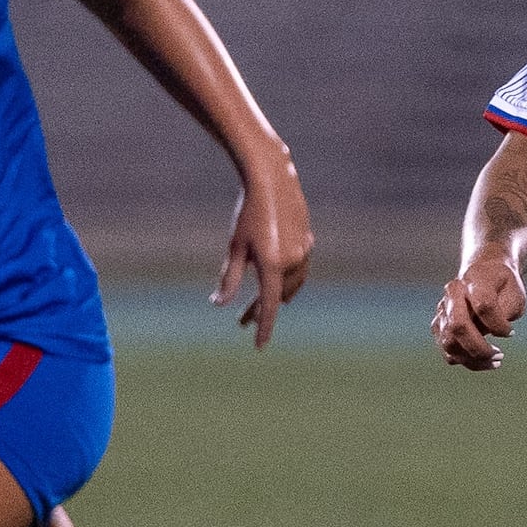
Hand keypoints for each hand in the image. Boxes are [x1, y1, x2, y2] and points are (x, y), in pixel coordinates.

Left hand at [214, 157, 310, 346]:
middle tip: (243, 321)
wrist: (272, 180)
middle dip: (262, 310)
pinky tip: (283, 275)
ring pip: (293, 283)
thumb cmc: (248, 213)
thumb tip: (218, 303)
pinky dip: (289, 277)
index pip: (269, 307)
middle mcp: (293, 262)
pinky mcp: (307, 239)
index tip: (259, 346)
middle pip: (279, 297)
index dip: (263, 328)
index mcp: (273, 266)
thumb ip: (230, 278)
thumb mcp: (235, 247)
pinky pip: (300, 267)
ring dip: (279, 295)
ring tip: (265, 302)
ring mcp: (304, 250)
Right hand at [433, 250, 526, 370]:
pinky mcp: (439, 326)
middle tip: (499, 355)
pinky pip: (449, 351)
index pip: (484, 306)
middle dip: (479, 348)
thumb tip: (485, 333)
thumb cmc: (503, 287)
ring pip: (449, 343)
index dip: (499, 325)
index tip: (511, 333)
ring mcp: (443, 310)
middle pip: (458, 326)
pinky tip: (485, 360)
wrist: (485, 273)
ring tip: (496, 360)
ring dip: (473, 359)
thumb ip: (503, 312)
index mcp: (475, 279)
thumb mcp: (515, 295)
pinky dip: (467, 361)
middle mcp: (453, 293)